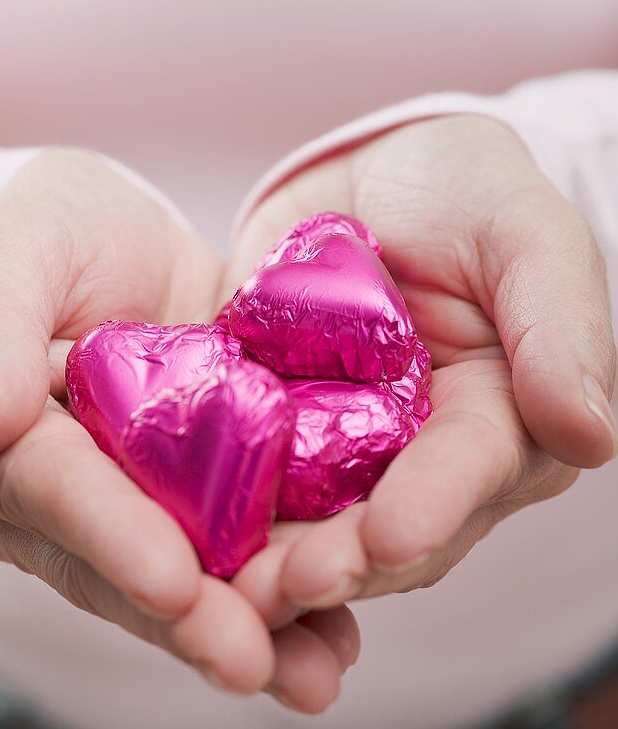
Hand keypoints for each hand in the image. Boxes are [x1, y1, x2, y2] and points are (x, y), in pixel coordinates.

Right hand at [0, 149, 357, 711]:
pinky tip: (335, 623)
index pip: (47, 491)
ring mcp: (119, 494)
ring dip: (247, 621)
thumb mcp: (7, 251)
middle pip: (114, 560)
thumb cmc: (34, 225)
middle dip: (188, 616)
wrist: (94, 223)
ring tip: (314, 668)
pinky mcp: (185, 480)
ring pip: (177, 568)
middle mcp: (46, 495)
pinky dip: (279, 581)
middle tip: (257, 661)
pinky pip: (226, 535)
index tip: (174, 583)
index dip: (110, 536)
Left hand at [229, 116, 616, 617]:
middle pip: (390, 523)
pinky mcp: (283, 426)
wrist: (380, 169)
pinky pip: (253, 472)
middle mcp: (429, 453)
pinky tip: (180, 530)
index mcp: (505, 418)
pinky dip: (223, 504)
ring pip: (319, 519)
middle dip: (341, 560)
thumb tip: (589, 435)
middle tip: (279, 588)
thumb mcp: (522, 232)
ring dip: (275, 559)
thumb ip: (559, 325)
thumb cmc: (469, 189)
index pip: (472, 471)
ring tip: (225, 588)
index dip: (432, 509)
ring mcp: (351, 447)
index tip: (387, 540)